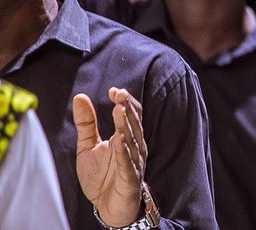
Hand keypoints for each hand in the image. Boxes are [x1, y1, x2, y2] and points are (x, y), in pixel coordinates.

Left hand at [73, 88, 146, 226]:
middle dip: (127, 108)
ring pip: (133, 140)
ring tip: (119, 110)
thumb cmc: (101, 176)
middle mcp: (134, 147)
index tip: (113, 90)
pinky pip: (128, 163)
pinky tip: (120, 139)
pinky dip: (124, 151)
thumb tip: (79, 96)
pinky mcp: (130, 179)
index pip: (131, 114)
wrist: (108, 207)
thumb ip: (86, 123)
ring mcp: (133, 162)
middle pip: (134, 123)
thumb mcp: (87, 146)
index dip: (125, 101)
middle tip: (119, 95)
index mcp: (126, 137)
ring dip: (126, 124)